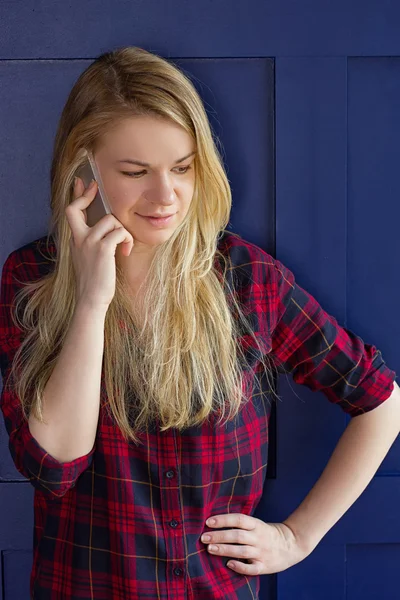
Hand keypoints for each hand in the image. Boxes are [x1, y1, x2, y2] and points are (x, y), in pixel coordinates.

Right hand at [65, 177, 133, 309]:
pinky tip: (125, 252)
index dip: (77, 195)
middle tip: (96, 188)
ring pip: (110, 220)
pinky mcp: (103, 248)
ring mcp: (89, 242)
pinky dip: (127, 239)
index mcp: (75, 240)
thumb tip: (104, 232)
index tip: (82, 183)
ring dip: (122, 231)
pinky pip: (120, 231)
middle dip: (87, 196)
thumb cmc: (94, 282)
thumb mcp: (87, 259)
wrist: (91, 299)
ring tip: (124, 246)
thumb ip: (90, 243)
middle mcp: (79, 238)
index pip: (71, 212)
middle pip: (76, 209)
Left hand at [200, 513, 310, 575]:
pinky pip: (251, 568)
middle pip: (237, 535)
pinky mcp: (265, 566)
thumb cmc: (268, 533)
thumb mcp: (257, 524)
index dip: (223, 520)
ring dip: (225, 549)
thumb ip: (241, 525)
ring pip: (241, 551)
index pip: (239, 519)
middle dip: (219, 536)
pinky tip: (228, 564)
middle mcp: (259, 538)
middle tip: (203, 537)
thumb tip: (216, 523)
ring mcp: (262, 552)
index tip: (208, 522)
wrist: (293, 544)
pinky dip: (240, 567)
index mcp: (257, 525)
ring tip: (210, 548)